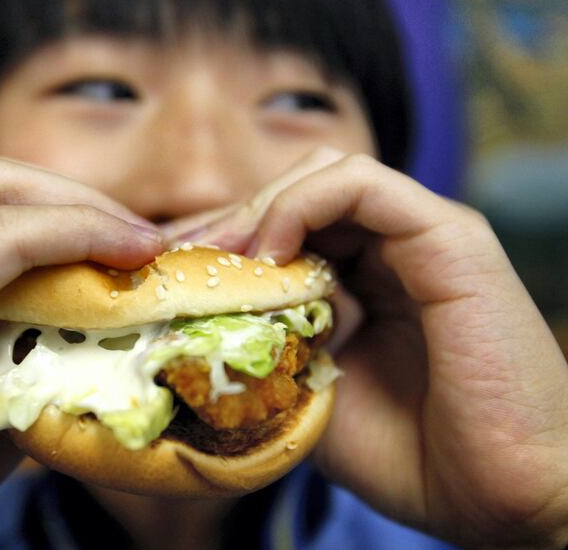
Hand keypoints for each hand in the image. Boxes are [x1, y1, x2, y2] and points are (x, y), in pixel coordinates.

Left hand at [170, 148, 567, 548]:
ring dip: (260, 207)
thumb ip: (274, 342)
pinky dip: (300, 204)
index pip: (285, 225)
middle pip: (296, 192)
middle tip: (184, 259)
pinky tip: (268, 251)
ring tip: (223, 257)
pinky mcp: (448, 237)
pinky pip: (360, 185)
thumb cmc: (411, 454)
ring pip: (324, 174)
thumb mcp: (314, 391)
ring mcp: (423, 236)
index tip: (174, 270)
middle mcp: (395, 248)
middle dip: (232, 220)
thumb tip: (205, 318)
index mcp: (368, 279)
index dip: (225, 239)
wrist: (499, 499)